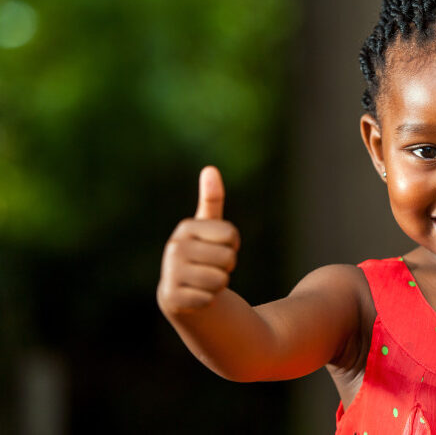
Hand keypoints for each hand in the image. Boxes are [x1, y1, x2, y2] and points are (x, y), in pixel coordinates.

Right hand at [157, 166, 240, 314]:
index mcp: (186, 228)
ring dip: (219, 284)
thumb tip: (210, 169)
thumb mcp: (208, 227)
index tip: (219, 247)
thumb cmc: (201, 253)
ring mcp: (171, 273)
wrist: (180, 293)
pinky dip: (208, 299)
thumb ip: (211, 200)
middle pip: (228, 257)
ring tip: (205, 281)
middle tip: (212, 267)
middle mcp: (174, 248)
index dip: (233, 244)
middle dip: (227, 265)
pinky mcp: (172, 298)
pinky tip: (197, 295)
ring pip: (220, 279)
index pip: (231, 235)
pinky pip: (209, 298)